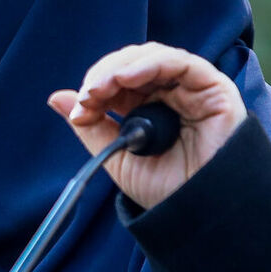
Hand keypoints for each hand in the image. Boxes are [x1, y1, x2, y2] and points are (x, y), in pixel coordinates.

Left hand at [48, 42, 247, 209]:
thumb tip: (57, 98)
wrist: (200, 213)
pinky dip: (151, 64)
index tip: (78, 111)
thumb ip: (91, 127)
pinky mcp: (213, 88)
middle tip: (87, 98)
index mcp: (148, 106)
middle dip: (103, 76)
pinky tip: (127, 76)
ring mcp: (191, 88)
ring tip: (100, 89)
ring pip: (152, 59)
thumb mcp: (118, 157)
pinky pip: (181, 63)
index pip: (118, 81)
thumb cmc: (166, 189)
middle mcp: (170, 93)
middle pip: (131, 65)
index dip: (95, 88)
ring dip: (120, 68)